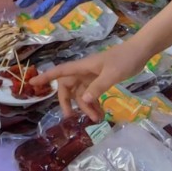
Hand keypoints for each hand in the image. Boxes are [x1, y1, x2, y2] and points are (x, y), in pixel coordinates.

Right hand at [31, 41, 149, 121]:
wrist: (140, 52)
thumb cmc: (124, 59)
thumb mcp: (112, 74)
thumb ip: (97, 87)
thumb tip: (83, 101)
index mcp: (83, 67)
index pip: (59, 72)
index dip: (45, 77)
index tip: (32, 84)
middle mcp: (84, 71)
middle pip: (68, 87)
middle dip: (67, 102)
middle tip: (71, 118)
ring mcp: (92, 76)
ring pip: (81, 94)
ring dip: (85, 107)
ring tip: (96, 120)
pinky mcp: (100, 80)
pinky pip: (91, 94)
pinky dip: (94, 104)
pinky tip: (100, 114)